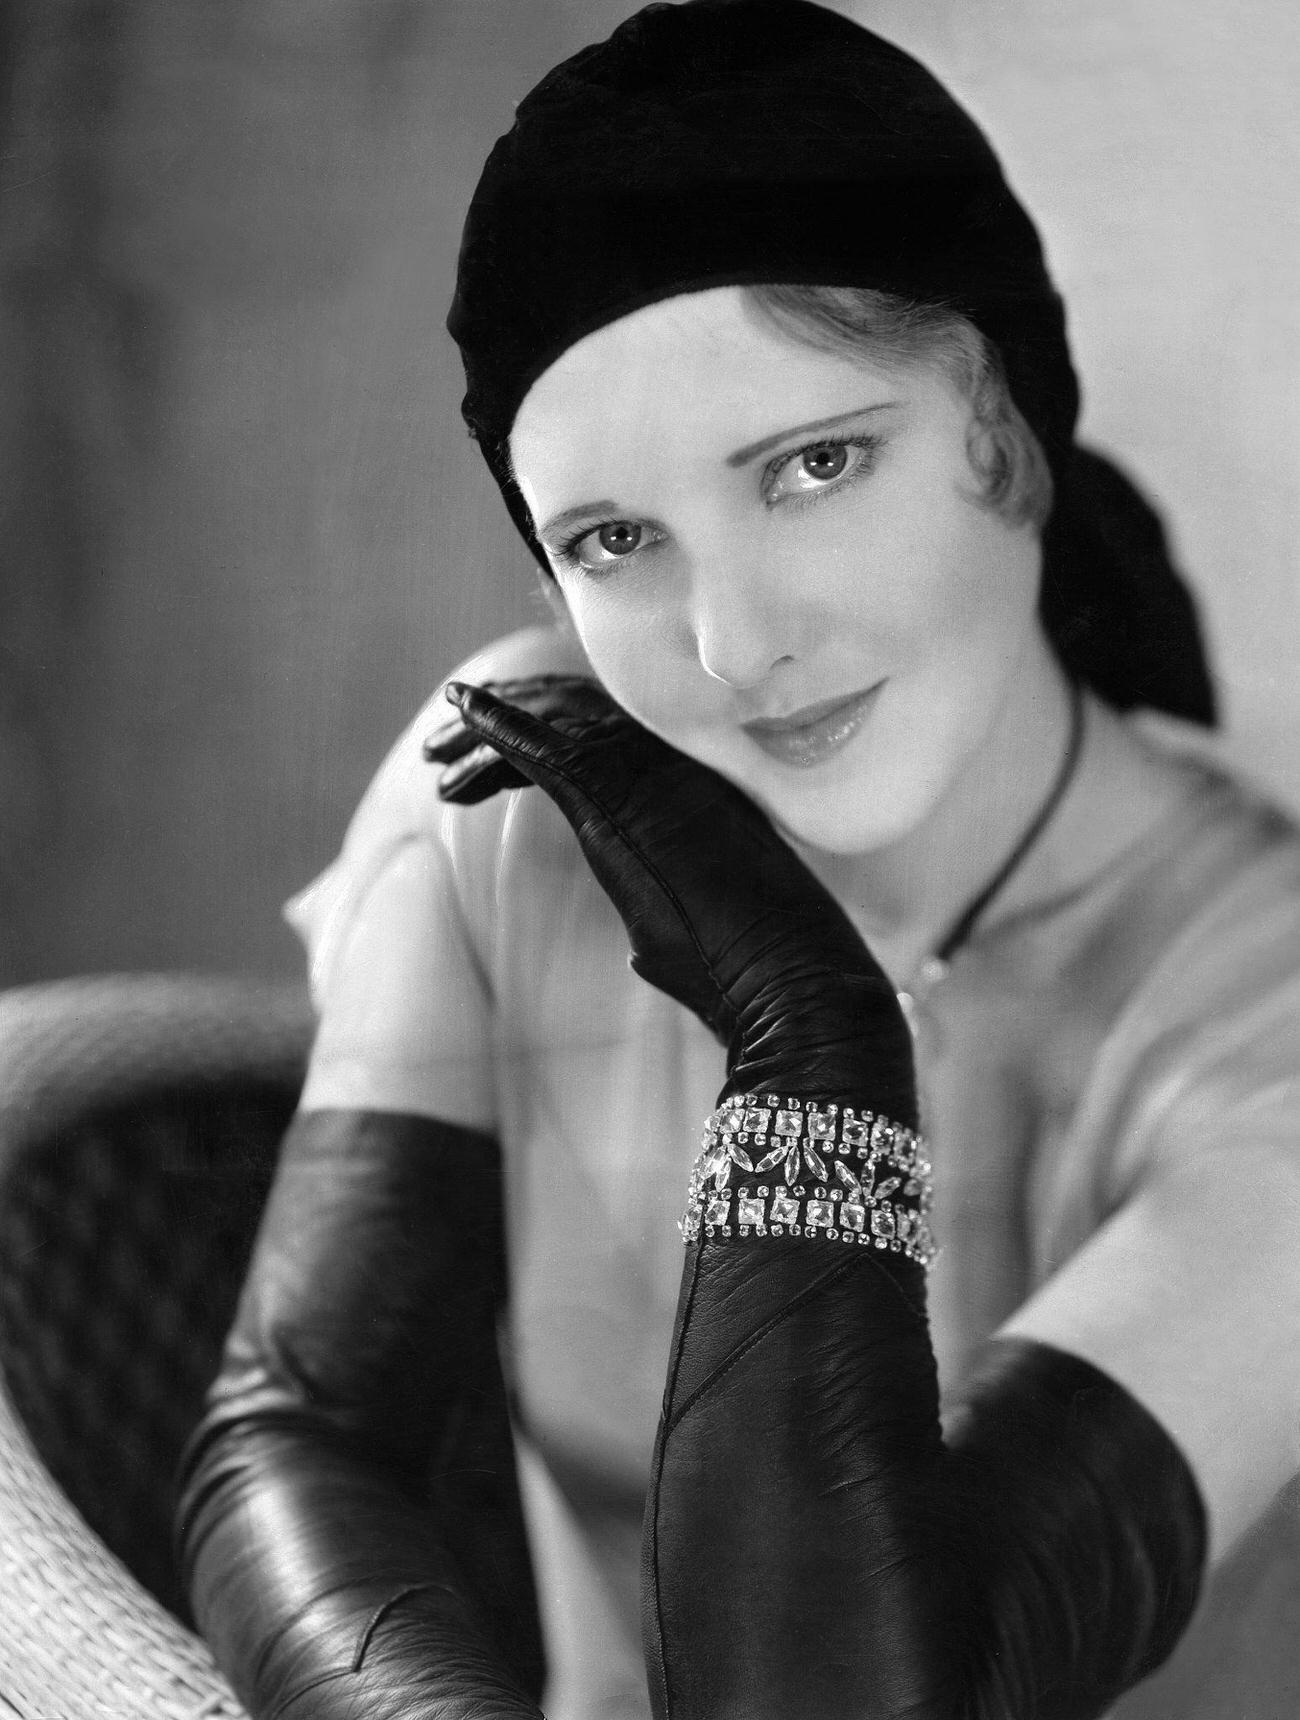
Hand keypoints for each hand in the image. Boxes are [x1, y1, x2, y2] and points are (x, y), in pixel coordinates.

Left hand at [438, 679, 914, 1120]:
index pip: (610, 734)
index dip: (548, 731)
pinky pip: (546, 742)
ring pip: (555, 722)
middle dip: (506, 723)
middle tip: (443, 749)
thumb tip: (643, 955)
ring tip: (436, 758)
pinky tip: (462, 710)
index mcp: (694, 786)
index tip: (488, 761)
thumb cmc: (752, 974)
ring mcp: (647, 771)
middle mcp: (673, 763)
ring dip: (486, 734)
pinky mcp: (619, 793)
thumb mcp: (700, 934)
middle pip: (577, 713)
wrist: (785, 977)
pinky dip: (497, 724)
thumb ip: (668, 921)